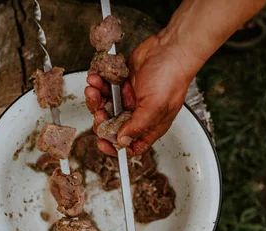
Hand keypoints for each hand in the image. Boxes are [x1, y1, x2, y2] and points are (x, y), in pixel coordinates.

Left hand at [85, 34, 192, 155]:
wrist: (170, 47)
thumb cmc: (172, 76)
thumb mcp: (156, 107)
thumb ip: (137, 126)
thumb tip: (122, 141)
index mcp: (150, 125)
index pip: (131, 145)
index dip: (115, 147)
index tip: (103, 142)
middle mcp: (138, 113)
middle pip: (112, 126)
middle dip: (101, 120)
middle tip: (99, 111)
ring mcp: (129, 98)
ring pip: (104, 106)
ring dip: (95, 99)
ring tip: (93, 88)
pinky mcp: (122, 83)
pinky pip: (104, 88)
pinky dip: (97, 84)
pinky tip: (96, 78)